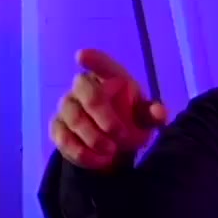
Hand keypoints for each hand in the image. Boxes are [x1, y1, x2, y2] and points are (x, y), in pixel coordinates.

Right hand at [50, 48, 168, 170]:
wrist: (112, 144)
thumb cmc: (130, 120)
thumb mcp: (145, 118)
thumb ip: (153, 114)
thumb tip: (160, 113)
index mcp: (109, 76)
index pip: (101, 63)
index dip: (92, 59)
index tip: (81, 56)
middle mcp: (83, 86)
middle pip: (87, 93)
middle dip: (105, 118)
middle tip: (121, 137)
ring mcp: (67, 105)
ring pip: (74, 118)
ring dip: (94, 138)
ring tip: (112, 152)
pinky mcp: (57, 127)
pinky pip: (63, 138)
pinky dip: (82, 153)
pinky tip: (99, 160)